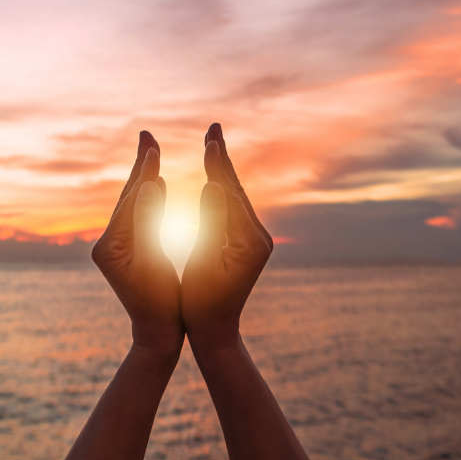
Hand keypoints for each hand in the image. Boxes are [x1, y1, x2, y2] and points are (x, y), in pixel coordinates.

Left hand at [92, 131, 182, 355]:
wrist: (157, 336)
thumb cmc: (159, 305)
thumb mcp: (153, 262)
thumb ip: (148, 222)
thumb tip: (149, 184)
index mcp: (110, 245)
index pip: (129, 199)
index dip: (142, 171)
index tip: (152, 143)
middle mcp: (107, 243)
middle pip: (127, 197)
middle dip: (139, 166)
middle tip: (146, 134)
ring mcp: (116, 248)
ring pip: (133, 204)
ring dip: (144, 178)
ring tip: (151, 153)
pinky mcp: (127, 252)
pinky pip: (139, 216)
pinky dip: (149, 198)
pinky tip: (157, 186)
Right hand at [182, 123, 272, 350]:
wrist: (216, 332)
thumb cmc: (203, 304)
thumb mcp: (204, 263)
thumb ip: (210, 225)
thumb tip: (213, 186)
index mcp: (249, 240)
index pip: (232, 193)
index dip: (219, 164)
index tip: (210, 138)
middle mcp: (257, 236)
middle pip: (237, 189)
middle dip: (222, 158)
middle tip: (213, 127)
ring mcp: (253, 240)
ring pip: (234, 197)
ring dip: (222, 170)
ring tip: (212, 144)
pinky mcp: (245, 243)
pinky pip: (231, 208)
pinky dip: (221, 188)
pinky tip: (213, 178)